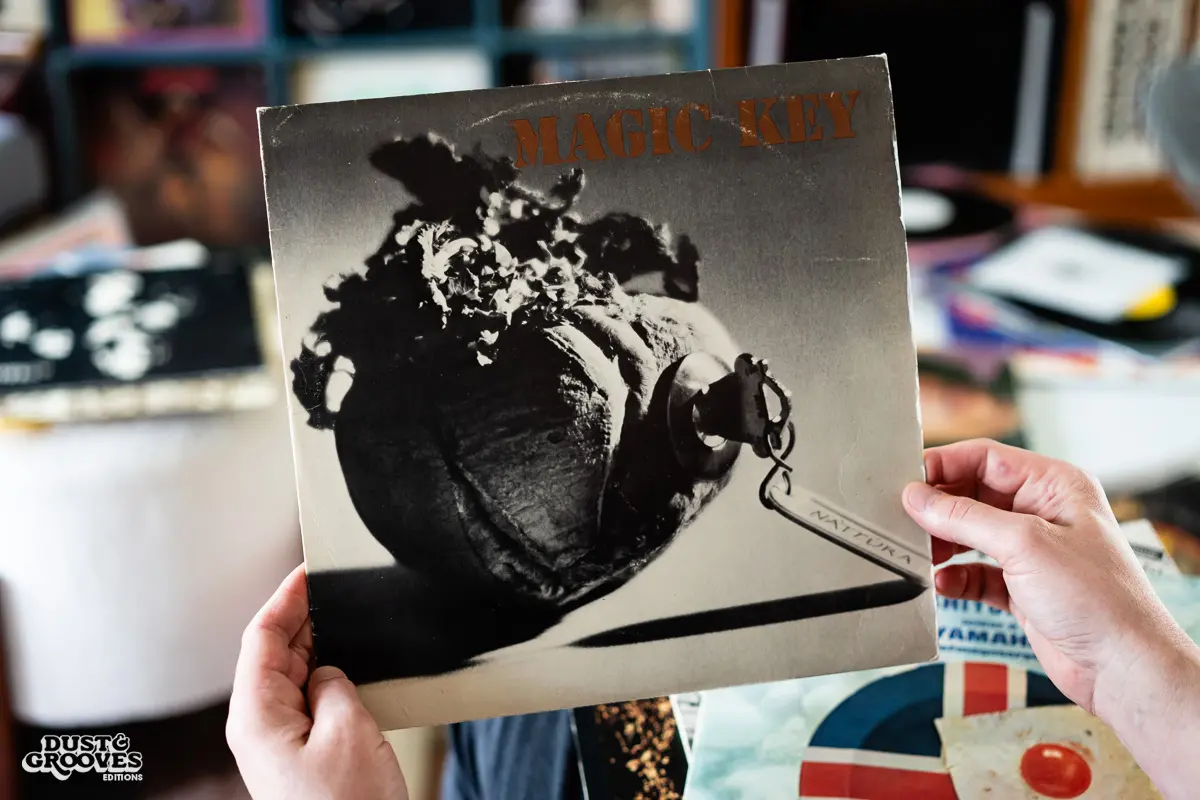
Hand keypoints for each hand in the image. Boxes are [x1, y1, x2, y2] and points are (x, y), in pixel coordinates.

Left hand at [226, 565, 406, 799]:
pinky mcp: (301, 759)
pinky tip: (353, 668)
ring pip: (293, 676)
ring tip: (347, 618)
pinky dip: (328, 675)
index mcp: (257, 714)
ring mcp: (280, 745)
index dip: (285, 598)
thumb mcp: (348, 728)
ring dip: (318, 645)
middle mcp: (261, 727)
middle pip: (274, 653)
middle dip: (303, 616)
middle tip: (335, 585)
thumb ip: (333, 683)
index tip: (309, 570)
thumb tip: (326, 671)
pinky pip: (309, 703)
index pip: (260, 637)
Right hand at [903, 439, 1199, 798]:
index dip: (944, 466)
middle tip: (901, 519)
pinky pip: (975, 572)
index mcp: (1054, 485)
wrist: (1123, 667)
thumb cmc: (1096, 599)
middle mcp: (1043, 513)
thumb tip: (916, 498)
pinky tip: (940, 584)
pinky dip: (955, 578)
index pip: (986, 458)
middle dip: (938, 508)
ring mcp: (1033, 552)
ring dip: (941, 544)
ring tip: (915, 553)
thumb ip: (963, 517)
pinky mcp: (1023, 588)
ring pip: (970, 534)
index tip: (906, 481)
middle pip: (973, 495)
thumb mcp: (1022, 544)